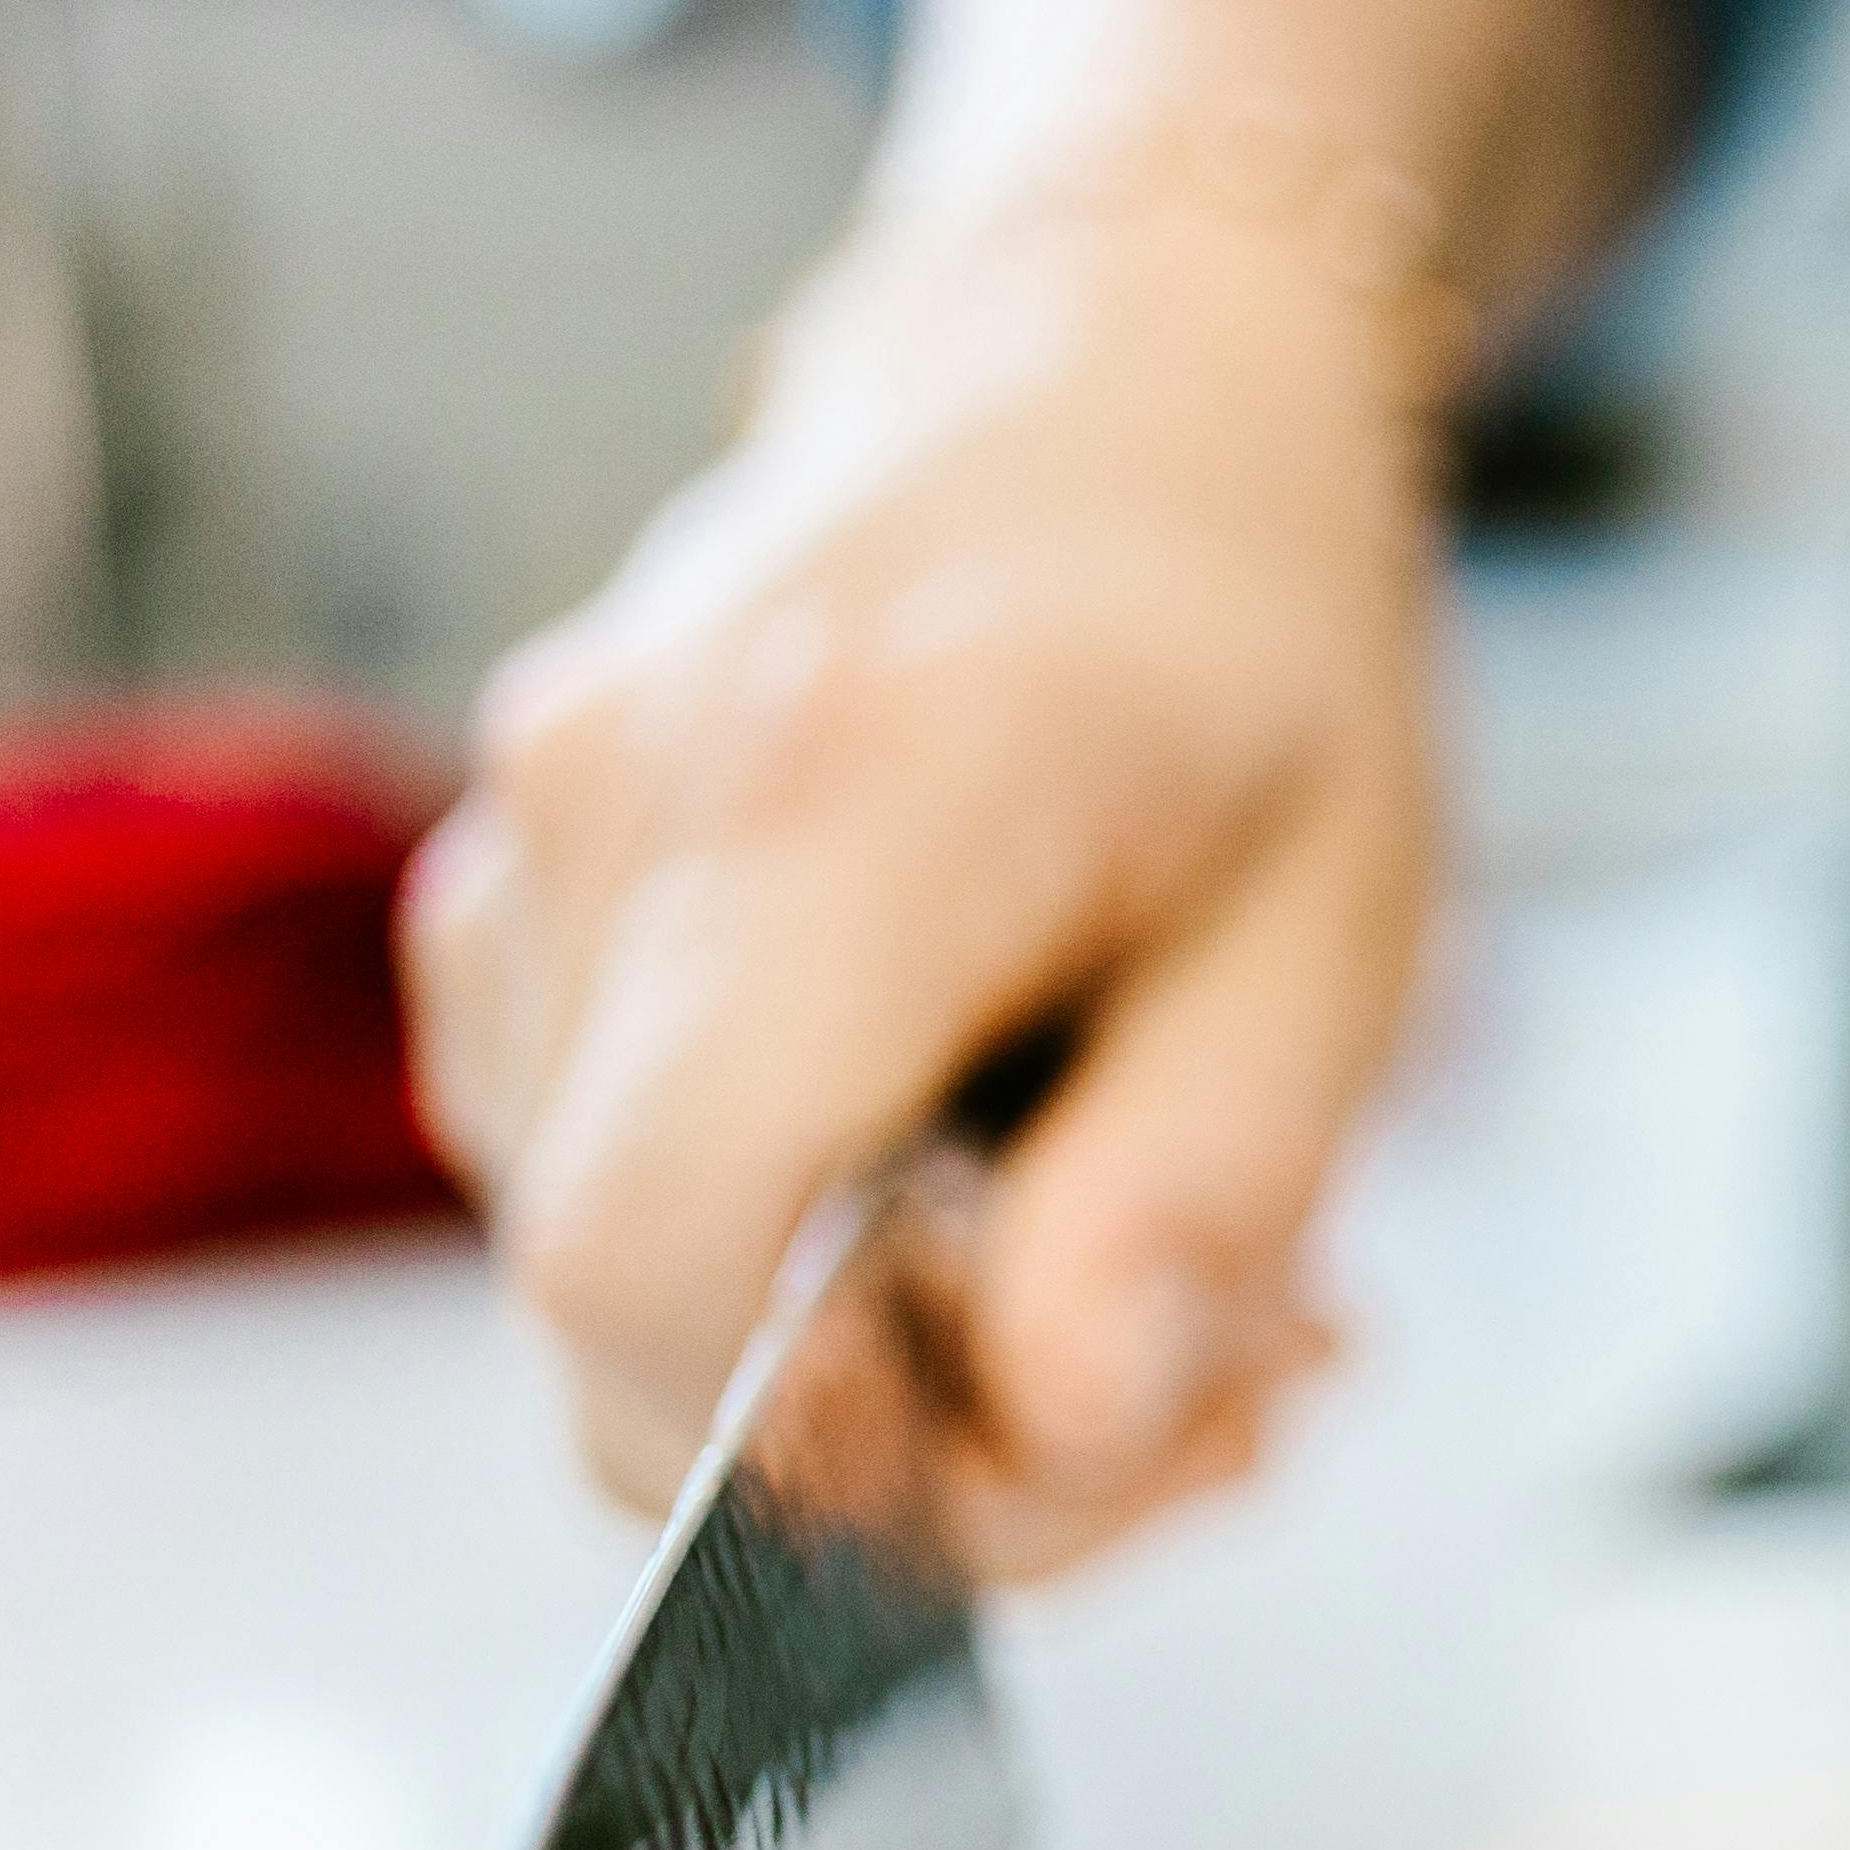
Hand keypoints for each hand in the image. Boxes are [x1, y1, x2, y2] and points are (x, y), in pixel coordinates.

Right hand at [402, 194, 1440, 1574]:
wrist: (1104, 398)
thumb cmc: (1247, 650)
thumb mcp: (1343, 933)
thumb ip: (1198, 1199)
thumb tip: (1060, 1430)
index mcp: (840, 799)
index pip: (657, 1259)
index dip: (843, 1451)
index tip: (1101, 1435)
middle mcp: (611, 817)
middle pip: (624, 1327)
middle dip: (927, 1449)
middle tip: (1210, 1387)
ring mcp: (520, 858)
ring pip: (616, 1300)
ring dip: (888, 1367)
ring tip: (1136, 1262)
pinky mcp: (506, 918)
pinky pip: (614, 1202)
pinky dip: (804, 1269)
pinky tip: (994, 1192)